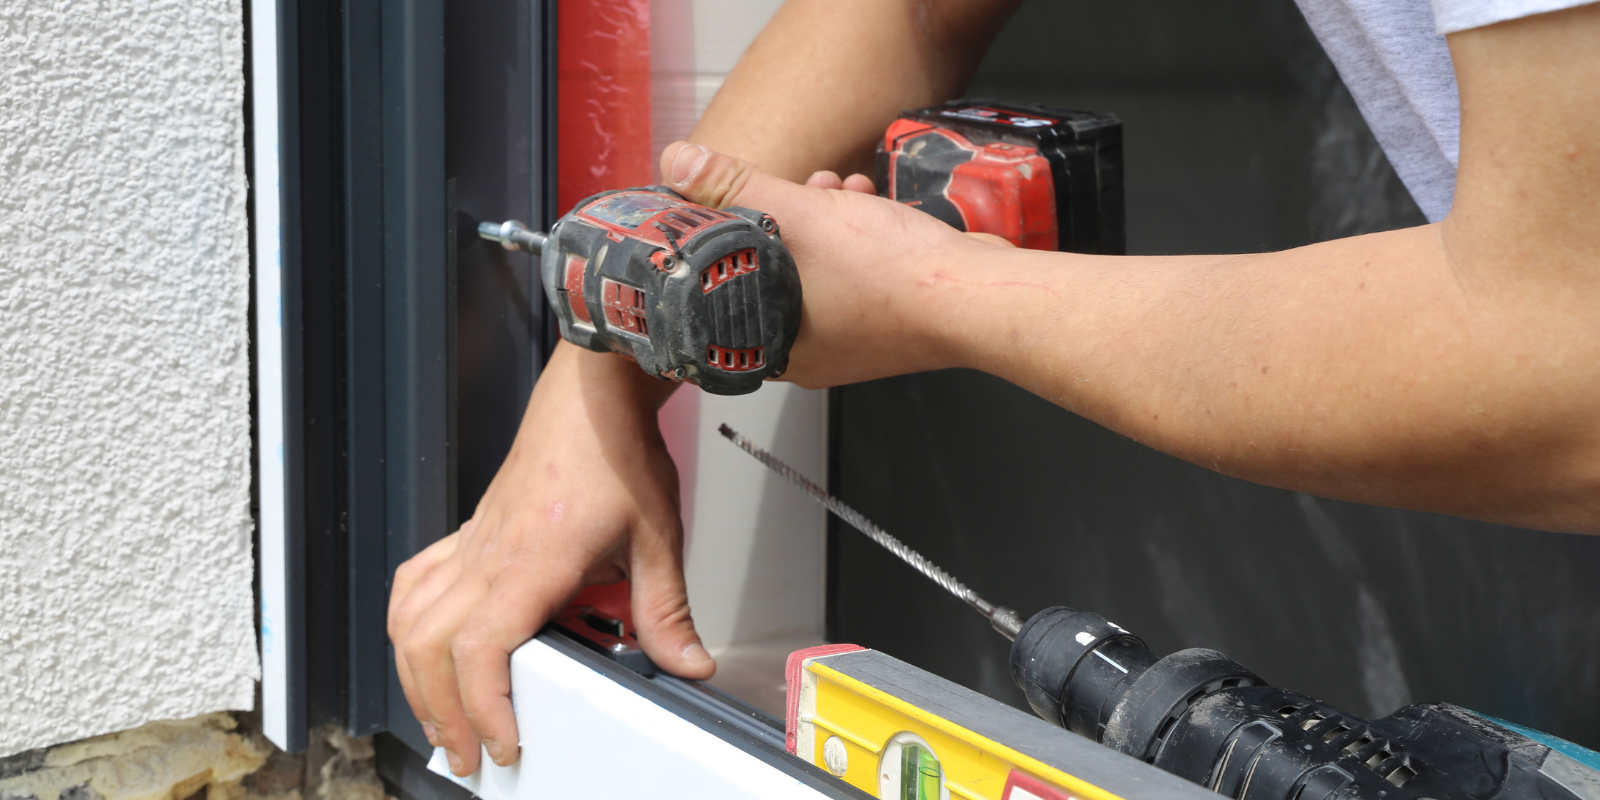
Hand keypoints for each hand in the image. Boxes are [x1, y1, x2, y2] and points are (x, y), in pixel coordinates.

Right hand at [387, 342, 713, 775]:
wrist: (593, 391)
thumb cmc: (616, 449)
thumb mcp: (656, 536)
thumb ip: (667, 609)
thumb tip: (688, 663)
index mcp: (531, 561)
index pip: (481, 649)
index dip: (482, 706)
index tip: (501, 742)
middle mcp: (488, 555)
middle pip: (429, 646)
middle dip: (442, 711)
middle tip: (468, 752)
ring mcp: (471, 542)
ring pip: (410, 618)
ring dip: (416, 677)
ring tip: (441, 718)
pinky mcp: (470, 531)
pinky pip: (416, 581)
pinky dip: (407, 624)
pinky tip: (422, 647)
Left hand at [662, 141, 1010, 387]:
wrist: (974, 294)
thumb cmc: (893, 279)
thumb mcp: (798, 216)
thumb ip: (735, 187)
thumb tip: (681, 165)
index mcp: (774, 349)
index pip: (720, 291)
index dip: (723, 239)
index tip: (730, 207)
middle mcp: (810, 355)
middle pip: (769, 274)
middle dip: (781, 219)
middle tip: (796, 192)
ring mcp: (851, 342)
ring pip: (813, 269)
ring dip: (821, 220)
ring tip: (837, 192)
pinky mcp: (885, 321)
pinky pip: (851, 274)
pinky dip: (853, 236)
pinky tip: (866, 205)